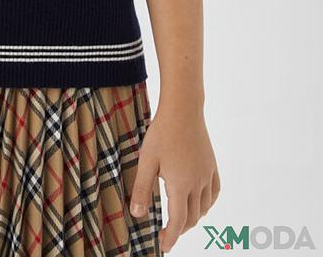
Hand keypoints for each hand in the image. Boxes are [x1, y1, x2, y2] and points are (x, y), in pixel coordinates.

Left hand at [128, 105, 219, 252]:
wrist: (183, 109)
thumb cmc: (162, 133)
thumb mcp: (146, 161)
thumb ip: (143, 189)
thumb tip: (138, 215)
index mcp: (181, 185)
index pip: (178, 221)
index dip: (171, 237)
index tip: (164, 246)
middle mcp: (198, 183)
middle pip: (193, 217)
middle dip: (180, 228)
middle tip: (166, 231)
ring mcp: (207, 174)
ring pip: (205, 207)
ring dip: (193, 217)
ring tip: (180, 217)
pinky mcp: (212, 164)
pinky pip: (215, 192)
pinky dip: (208, 203)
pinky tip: (200, 201)